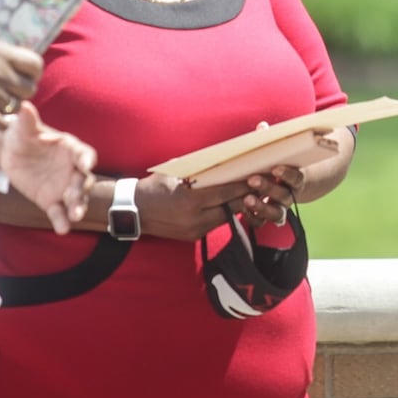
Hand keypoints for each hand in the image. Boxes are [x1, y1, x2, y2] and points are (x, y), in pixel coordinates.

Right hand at [0, 19, 40, 127]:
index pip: (35, 63)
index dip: (34, 69)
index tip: (27, 70)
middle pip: (30, 88)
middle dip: (24, 89)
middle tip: (15, 87)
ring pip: (17, 106)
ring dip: (12, 105)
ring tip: (2, 100)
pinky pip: (1, 122)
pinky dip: (1, 121)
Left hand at [0, 102, 96, 234]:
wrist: (10, 154)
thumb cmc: (21, 136)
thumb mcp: (22, 129)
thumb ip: (27, 121)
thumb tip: (24, 105)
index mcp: (70, 148)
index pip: (84, 154)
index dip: (86, 159)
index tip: (87, 165)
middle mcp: (71, 169)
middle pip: (84, 180)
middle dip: (82, 189)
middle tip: (76, 198)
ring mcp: (63, 186)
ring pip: (76, 198)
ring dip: (78, 207)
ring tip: (75, 216)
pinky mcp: (51, 201)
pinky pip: (58, 212)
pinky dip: (61, 221)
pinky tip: (62, 230)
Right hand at [132, 169, 296, 240]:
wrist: (134, 211)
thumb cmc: (155, 186)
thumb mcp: (177, 173)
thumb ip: (200, 171)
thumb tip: (223, 160)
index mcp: (191, 201)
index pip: (226, 193)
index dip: (244, 185)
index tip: (258, 176)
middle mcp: (195, 219)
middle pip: (231, 207)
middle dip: (247, 197)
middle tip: (263, 186)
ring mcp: (195, 230)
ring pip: (226, 217)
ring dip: (238, 206)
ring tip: (253, 195)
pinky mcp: (193, 237)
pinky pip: (216, 224)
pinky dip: (225, 214)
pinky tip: (234, 205)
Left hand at [233, 121, 302, 226]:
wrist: (291, 186)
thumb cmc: (280, 164)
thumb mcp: (280, 153)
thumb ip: (271, 142)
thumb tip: (262, 127)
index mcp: (296, 179)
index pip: (297, 178)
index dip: (288, 174)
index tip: (276, 168)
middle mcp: (289, 196)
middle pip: (283, 196)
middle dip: (268, 188)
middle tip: (252, 179)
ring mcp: (279, 208)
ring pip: (275, 213)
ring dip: (261, 207)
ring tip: (246, 200)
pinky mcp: (266, 217)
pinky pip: (262, 223)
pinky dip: (253, 218)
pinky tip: (242, 210)